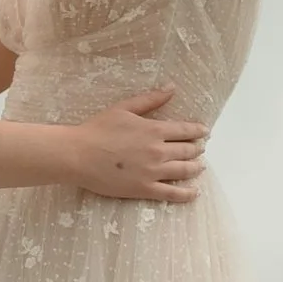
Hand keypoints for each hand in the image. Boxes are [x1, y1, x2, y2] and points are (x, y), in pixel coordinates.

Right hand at [69, 83, 207, 203]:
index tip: (205, 132)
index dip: (198, 131)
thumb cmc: (97, 129)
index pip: (186, 130)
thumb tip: (171, 87)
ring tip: (200, 167)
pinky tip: (194, 193)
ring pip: (184, 171)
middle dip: (197, 149)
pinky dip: (186, 194)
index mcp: (154, 130)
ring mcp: (153, 172)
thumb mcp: (124, 108)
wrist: (78, 155)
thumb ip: (150, 99)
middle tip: (201, 149)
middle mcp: (158, 151)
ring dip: (196, 168)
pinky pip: (172, 194)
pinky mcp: (144, 189)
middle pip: (188, 151)